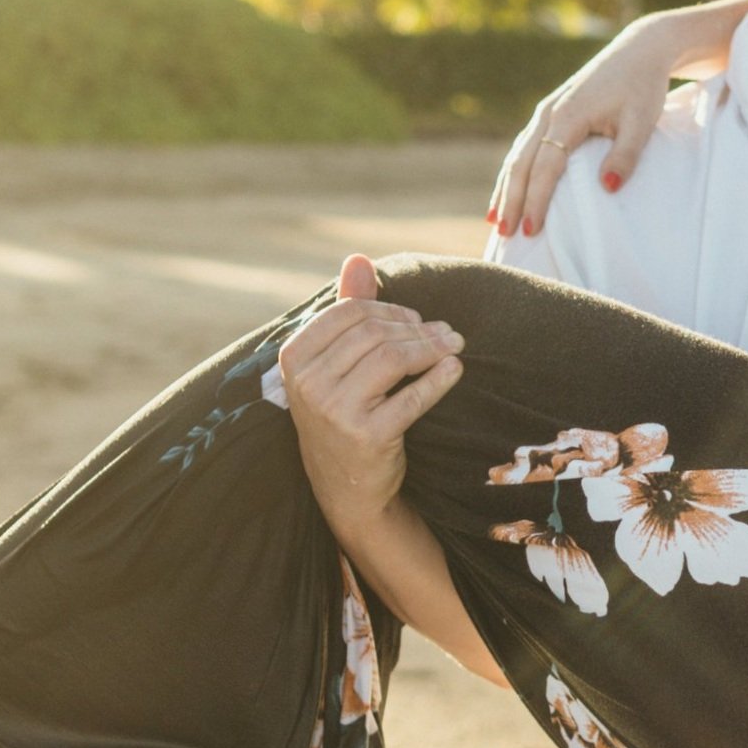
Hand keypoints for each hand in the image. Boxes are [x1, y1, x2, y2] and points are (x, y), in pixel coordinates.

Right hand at [278, 255, 463, 531]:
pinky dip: (439, 379)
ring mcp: (334, 411)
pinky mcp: (366, 436)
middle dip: (418, 328)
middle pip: (374, 333)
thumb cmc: (344, 416)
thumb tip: (358, 258)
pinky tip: (454, 370)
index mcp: (293, 358)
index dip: (390, 310)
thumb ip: (348, 310)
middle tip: (447, 334)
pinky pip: (412, 396)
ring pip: (393, 358)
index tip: (417, 320)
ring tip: (454, 347)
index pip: (350, 313)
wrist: (347, 489)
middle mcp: (307, 384)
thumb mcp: (336, 365)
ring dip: (432, 348)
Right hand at [489, 0, 747, 238]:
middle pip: (521, 163)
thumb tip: (608, 187)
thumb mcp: (642, 122)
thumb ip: (626, 155)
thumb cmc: (643, 87)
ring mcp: (546, 112)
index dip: (537, 200)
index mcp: (567, 115)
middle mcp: (549, 113)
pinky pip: (525, 147)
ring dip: (506, 189)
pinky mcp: (551, 113)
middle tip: (505, 235)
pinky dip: (515, 172)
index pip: (545, 166)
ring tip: (497, 220)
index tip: (532, 230)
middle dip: (512, 201)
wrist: (640, 50)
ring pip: (518, 155)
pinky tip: (510, 192)